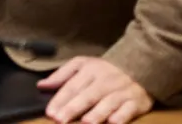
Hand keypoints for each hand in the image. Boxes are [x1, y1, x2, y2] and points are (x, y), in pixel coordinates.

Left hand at [38, 57, 152, 123]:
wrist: (140, 65)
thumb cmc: (104, 69)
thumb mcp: (81, 64)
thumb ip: (61, 75)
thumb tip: (41, 85)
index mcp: (90, 71)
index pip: (72, 87)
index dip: (60, 100)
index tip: (50, 112)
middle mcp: (105, 81)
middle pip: (87, 96)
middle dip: (73, 108)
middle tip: (60, 120)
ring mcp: (122, 92)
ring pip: (108, 103)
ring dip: (97, 114)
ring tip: (85, 123)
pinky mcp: (136, 102)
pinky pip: (129, 110)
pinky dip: (122, 116)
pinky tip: (113, 122)